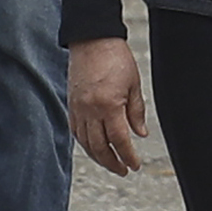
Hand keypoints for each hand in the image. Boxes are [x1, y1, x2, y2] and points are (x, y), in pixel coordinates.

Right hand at [68, 37, 151, 174]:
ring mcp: (77, 108)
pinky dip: (85, 143)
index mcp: (109, 105)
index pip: (119, 140)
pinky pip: (76, 131)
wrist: (92, 40)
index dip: (127, 156)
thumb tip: (140, 134)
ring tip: (111, 163)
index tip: (134, 165)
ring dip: (98, 157)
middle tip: (124, 170)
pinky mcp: (71, 104)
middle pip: (100, 147)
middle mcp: (90, 110)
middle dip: (112, 162)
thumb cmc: (116, 58)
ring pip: (85, 142)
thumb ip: (136, 112)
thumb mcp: (134, 84)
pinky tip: (94, 147)